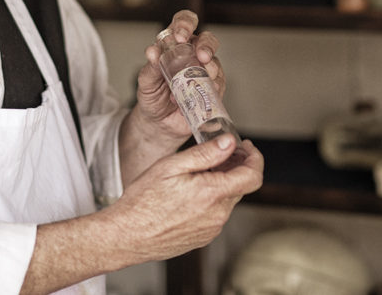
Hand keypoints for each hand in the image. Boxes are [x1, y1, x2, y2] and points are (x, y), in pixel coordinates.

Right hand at [23, 137, 263, 292]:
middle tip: (220, 152)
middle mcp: (218, 215)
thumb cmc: (144, 200)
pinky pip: (216, 214)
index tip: (246, 147)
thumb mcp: (172, 166)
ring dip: (222, 183)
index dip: (254, 158)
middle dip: (236, 167)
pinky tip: (192, 192)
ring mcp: (211, 229)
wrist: (127, 235)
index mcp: (213, 194)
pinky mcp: (203, 238)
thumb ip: (206, 153)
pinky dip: (212, 199)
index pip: (253, 176)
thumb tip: (230, 142)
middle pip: (241, 187)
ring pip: (228, 200)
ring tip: (200, 171)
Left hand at [137, 10, 224, 140]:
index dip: (185, 23)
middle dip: (206, 45)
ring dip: (210, 68)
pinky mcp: (213, 89)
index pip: (184, 23)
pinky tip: (196, 94)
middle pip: (208, 40)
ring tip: (196, 79)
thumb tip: (153, 51)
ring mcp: (206, 71)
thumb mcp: (146, 82)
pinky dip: (209, 88)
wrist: (159, 123)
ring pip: (216, 62)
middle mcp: (193, 54)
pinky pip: (218, 84)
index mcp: (176, 45)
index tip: (180, 35)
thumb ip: (150, 67)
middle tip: (200, 55)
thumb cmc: (153, 96)